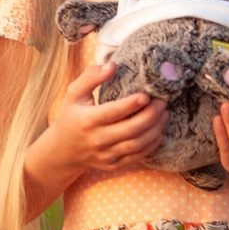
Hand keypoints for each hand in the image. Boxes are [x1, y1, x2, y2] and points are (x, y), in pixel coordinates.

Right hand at [47, 61, 167, 171]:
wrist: (64, 150)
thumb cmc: (72, 116)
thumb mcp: (74, 93)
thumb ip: (91, 77)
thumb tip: (113, 65)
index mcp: (87, 120)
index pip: (113, 112)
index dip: (131, 104)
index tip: (147, 95)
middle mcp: (97, 140)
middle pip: (131, 130)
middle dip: (151, 116)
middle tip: (162, 102)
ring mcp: (106, 155)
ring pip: (137, 144)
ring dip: (156, 129)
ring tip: (165, 114)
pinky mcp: (114, 164)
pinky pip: (137, 156)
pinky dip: (152, 144)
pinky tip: (159, 131)